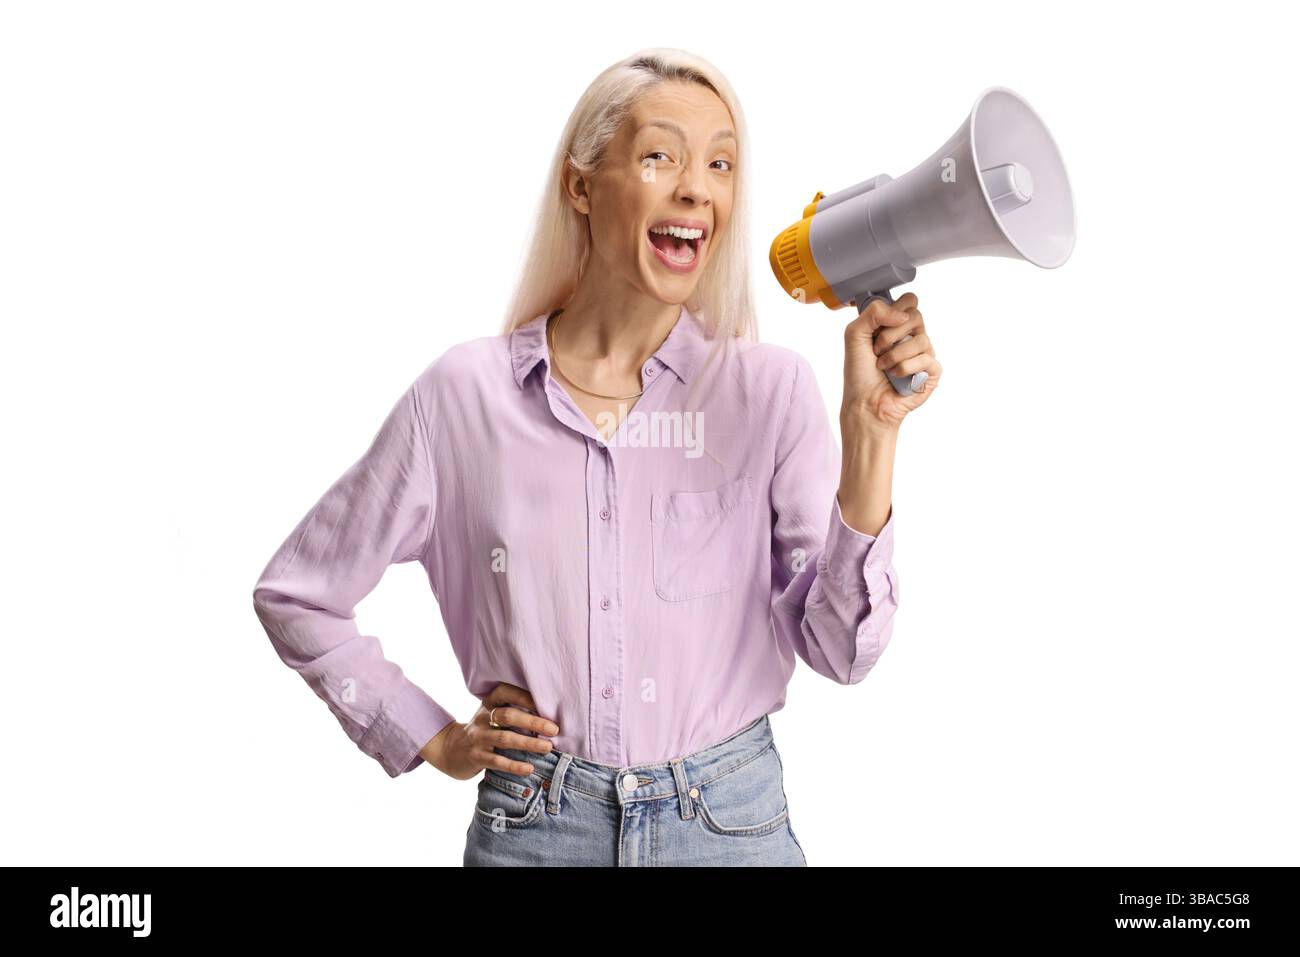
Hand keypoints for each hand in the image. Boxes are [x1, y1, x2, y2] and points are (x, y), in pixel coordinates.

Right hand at [418, 681, 559, 779]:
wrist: (450, 750)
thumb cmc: (483, 730)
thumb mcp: (492, 715)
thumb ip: (513, 711)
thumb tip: (549, 713)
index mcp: (489, 704)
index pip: (505, 692)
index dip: (525, 696)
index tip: (546, 703)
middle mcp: (483, 719)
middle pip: (508, 716)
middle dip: (533, 722)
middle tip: (554, 729)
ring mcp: (478, 738)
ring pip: (504, 739)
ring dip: (528, 743)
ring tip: (548, 747)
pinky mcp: (476, 757)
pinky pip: (497, 761)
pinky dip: (514, 766)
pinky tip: (529, 769)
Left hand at [842, 291, 941, 431]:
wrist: (864, 402)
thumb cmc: (859, 372)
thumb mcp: (854, 334)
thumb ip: (873, 312)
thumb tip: (903, 315)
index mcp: (895, 325)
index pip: (910, 301)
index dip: (896, 309)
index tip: (879, 326)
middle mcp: (912, 337)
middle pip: (916, 316)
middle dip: (890, 335)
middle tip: (877, 350)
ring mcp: (924, 354)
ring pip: (921, 339)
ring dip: (895, 355)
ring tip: (884, 367)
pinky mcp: (932, 372)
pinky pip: (928, 359)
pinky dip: (906, 368)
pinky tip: (896, 376)